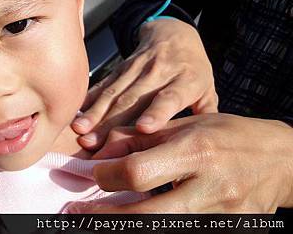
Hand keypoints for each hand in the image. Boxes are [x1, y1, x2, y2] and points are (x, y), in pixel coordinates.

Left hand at [67, 113, 292, 212]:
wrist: (282, 160)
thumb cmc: (228, 135)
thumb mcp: (184, 126)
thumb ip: (139, 138)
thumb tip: (99, 151)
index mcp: (194, 151)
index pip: (137, 171)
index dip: (106, 176)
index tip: (94, 174)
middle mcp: (208, 186)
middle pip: (146, 213)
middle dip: (106, 216)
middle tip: (78, 214)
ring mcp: (221, 215)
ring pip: (163, 229)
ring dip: (127, 226)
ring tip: (101, 221)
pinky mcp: (230, 230)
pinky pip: (184, 232)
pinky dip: (157, 227)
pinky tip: (138, 221)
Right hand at [72, 18, 217, 148]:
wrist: (174, 32)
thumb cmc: (193, 69)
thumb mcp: (208, 89)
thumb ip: (206, 115)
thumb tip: (205, 148)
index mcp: (185, 80)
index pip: (169, 97)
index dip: (157, 112)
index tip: (144, 128)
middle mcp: (158, 73)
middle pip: (132, 99)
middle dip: (111, 122)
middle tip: (94, 143)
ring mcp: (136, 69)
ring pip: (113, 92)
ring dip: (95, 113)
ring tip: (80, 130)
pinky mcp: (121, 67)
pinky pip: (104, 83)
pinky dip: (89, 98)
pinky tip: (76, 112)